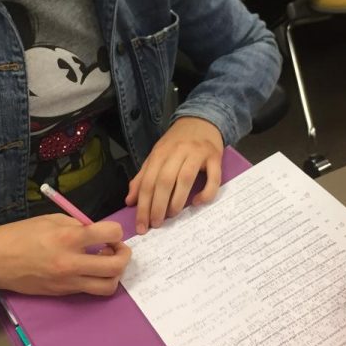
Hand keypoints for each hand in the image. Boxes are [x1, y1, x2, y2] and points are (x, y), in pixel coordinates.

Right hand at [0, 215, 130, 296]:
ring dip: (114, 273)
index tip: (110, 231)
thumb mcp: (51, 220)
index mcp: (68, 237)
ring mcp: (68, 281)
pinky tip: (88, 268)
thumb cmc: (20, 235)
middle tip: (116, 248)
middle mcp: (72, 262)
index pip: (111, 234)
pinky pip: (90, 290)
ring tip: (104, 261)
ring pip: (108, 286)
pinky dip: (97, 280)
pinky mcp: (63, 293)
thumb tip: (98, 233)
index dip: (116, 231)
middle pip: (116, 266)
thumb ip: (77, 225)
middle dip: (124, 255)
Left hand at [125, 116, 223, 233]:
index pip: (148, 182)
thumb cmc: (177, 142)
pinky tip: (197, 202)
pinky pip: (213, 178)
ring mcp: (197, 153)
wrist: (202, 120)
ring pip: (185, 178)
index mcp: (160, 153)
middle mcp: (177, 152)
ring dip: (177, 201)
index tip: (141, 225)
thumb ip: (143, 177)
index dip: (143, 205)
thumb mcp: (157, 156)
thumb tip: (130, 201)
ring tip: (171, 216)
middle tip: (155, 224)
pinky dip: (206, 192)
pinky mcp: (215, 156)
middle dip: (157, 206)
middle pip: (164, 181)